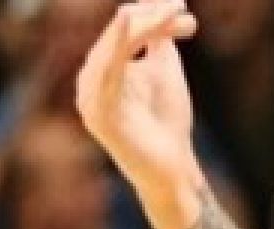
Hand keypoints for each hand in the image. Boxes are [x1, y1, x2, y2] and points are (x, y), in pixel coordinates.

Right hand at [75, 0, 200, 192]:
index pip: (123, 30)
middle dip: (148, 18)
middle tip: (178, 6)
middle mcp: (90, 78)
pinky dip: (117, 50)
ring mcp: (90, 97)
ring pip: (110, 51)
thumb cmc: (166, 119)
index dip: (151, 14)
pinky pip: (106, 76)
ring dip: (138, 29)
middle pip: (116, 36)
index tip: (183, 7)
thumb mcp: (164, 68)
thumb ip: (160, 37)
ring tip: (157, 13)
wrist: (172, 166)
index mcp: (103, 66)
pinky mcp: (98, 115)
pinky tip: (131, 29)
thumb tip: (165, 3)